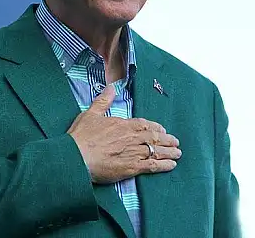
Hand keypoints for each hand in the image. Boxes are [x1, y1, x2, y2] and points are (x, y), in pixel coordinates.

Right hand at [67, 85, 181, 183]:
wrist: (77, 157)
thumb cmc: (81, 136)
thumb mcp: (91, 114)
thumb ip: (103, 101)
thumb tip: (111, 87)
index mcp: (124, 124)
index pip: (145, 124)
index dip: (156, 128)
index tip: (162, 130)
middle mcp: (132, 137)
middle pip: (155, 137)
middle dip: (167, 140)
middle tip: (176, 142)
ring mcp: (134, 152)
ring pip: (157, 151)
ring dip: (169, 152)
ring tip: (177, 154)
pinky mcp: (132, 168)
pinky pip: (153, 165)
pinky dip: (164, 165)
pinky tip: (171, 165)